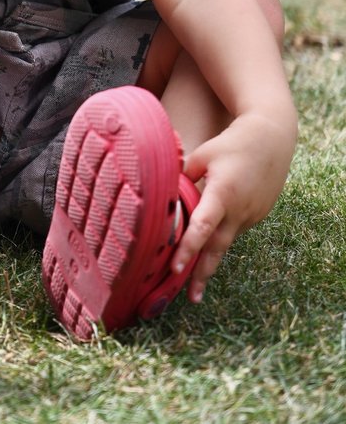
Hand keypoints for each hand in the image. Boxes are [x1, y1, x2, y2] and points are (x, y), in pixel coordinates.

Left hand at [171, 109, 296, 302]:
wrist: (272, 139)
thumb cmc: (233, 143)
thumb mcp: (203, 154)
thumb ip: (183, 175)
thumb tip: (164, 191)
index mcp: (222, 193)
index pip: (202, 226)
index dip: (188, 248)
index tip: (175, 268)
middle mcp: (238, 210)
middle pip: (217, 247)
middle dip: (203, 274)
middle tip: (191, 298)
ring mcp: (250, 215)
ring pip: (226, 240)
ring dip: (211, 259)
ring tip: (194, 283)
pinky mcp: (257, 215)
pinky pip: (235, 229)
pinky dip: (222, 237)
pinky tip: (212, 241)